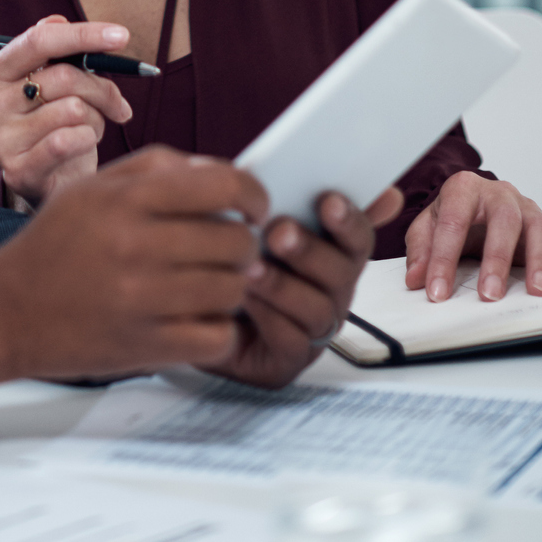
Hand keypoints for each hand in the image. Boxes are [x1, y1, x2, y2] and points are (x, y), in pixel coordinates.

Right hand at [0, 16, 134, 208]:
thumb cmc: (55, 121)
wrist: (49, 180)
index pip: (39, 40)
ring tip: (87, 129)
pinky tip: (83, 145)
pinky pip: (70, 141)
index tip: (121, 36)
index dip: (83, 34)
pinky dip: (88, 140)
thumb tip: (57, 19)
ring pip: (73, 110)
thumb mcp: (54, 82)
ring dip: (94, 119)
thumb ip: (55, 50)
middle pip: (63, 76)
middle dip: (101, 87)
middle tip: (118, 103)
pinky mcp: (17, 172)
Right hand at [0, 145, 266, 386]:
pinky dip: (219, 329)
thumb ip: (158, 168)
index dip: (253, 195)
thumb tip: (222, 170)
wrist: (7, 310)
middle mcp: (136, 246)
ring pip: (233, 290)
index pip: (222, 186)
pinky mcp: (146, 346)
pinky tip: (200, 317)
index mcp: (126, 200)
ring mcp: (142, 300)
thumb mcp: (94, 187)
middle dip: (244, 245)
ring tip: (211, 283)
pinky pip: (218, 336)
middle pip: (236, 242)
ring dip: (232, 287)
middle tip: (230, 250)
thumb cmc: (54, 244)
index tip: (255, 207)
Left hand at [199, 186, 403, 390]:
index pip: (357, 237)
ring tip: (251, 267)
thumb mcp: (250, 215)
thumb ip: (288, 191)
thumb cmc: (226, 254)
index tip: (328, 201)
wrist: (184, 308)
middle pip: (342, 273)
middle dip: (311, 250)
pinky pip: (292, 342)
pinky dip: (269, 317)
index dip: (350, 220)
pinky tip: (244, 298)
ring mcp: (312, 329)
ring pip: (319, 310)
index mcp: (329, 253)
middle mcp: (330, 292)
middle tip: (279, 232)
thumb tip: (358, 180)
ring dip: (285, 285)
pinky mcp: (287, 362)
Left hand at [405, 172, 541, 301]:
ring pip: (540, 228)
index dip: (442, 258)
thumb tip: (417, 279)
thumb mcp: (427, 227)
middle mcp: (501, 194)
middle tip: (490, 294)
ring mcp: (530, 209)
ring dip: (539, 261)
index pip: (453, 221)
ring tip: (536, 292)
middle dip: (497, 259)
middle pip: (504, 220)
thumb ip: (420, 250)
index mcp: (465, 189)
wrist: (476, 203)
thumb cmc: (454, 216)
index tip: (437, 291)